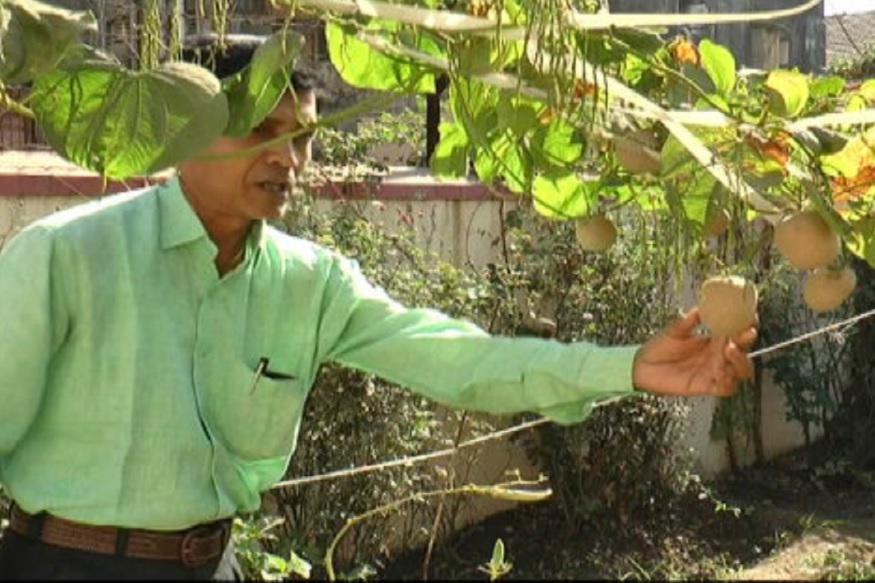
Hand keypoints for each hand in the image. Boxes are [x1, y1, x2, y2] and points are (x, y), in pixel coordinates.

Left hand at [631, 307, 756, 396]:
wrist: (643, 367)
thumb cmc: (659, 347)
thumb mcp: (674, 331)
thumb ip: (688, 321)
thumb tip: (701, 308)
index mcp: (713, 340)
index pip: (737, 333)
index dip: (746, 325)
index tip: (750, 317)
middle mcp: (718, 356)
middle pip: (743, 351)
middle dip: (746, 342)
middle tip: (745, 332)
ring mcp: (714, 371)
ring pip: (740, 371)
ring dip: (740, 360)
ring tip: (729, 348)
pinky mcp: (707, 386)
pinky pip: (725, 387)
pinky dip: (727, 380)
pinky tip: (721, 370)